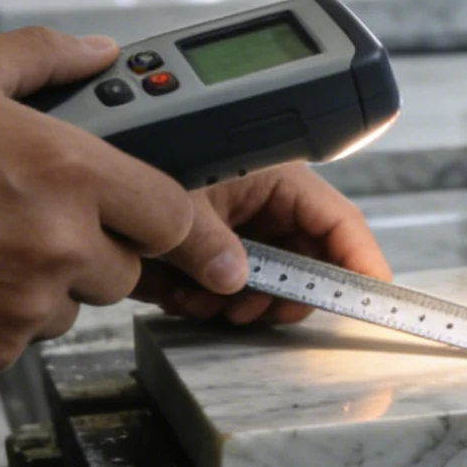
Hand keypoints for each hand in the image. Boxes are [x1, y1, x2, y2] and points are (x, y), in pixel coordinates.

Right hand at [0, 28, 198, 383]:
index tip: (222, 255)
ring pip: (68, 308)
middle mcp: (59, 247)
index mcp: (70, 175)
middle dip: (93, 249)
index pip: (174, 215)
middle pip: (124, 268)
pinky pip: (13, 342)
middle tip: (31, 222)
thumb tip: (98, 50)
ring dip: (42, 286)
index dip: (194, 231)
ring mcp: (22, 309)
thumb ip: (43, 56)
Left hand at [135, 167, 390, 326]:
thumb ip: (211, 242)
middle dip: (284, 294)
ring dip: (240, 303)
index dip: (360, 260)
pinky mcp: (207, 255)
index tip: (370, 296)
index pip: (337, 221)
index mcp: (274, 177)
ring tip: (206, 301)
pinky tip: (181, 294)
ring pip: (265, 283)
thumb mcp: (180, 199)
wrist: (96, 181)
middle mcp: (261, 205)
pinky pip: (226, 291)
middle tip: (263, 312)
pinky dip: (207, 302)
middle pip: (304, 260)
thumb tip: (236, 282)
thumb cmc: (142, 155)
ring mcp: (235, 232)